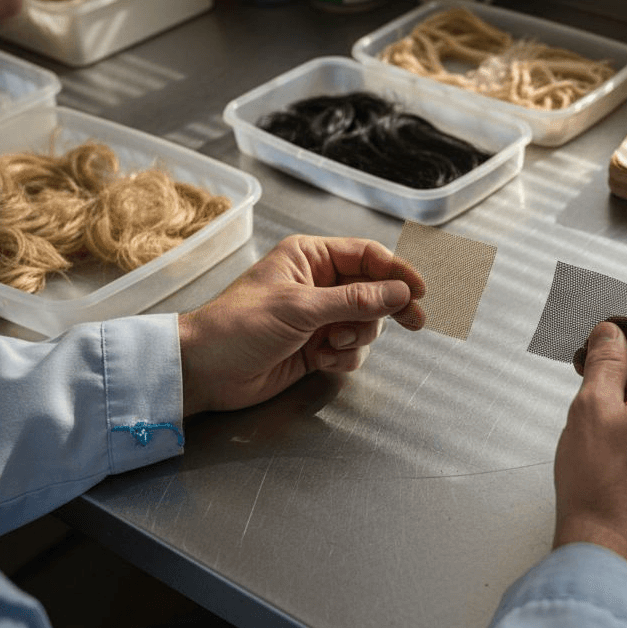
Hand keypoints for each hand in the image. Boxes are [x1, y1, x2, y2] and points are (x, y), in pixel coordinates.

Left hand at [178, 235, 424, 415]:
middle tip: (416, 322)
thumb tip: (401, 292)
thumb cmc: (239, 326)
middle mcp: (318, 283)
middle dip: (387, 309)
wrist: (205, 371)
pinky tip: (321, 360)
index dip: (398, 272)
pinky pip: (351, 350)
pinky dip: (344, 358)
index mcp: (310, 257)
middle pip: (374, 290)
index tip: (420, 291)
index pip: (367, 256)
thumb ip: (354, 300)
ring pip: (366, 324)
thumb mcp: (300, 308)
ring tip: (331, 346)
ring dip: (358, 338)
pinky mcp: (317, 347)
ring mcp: (319, 317)